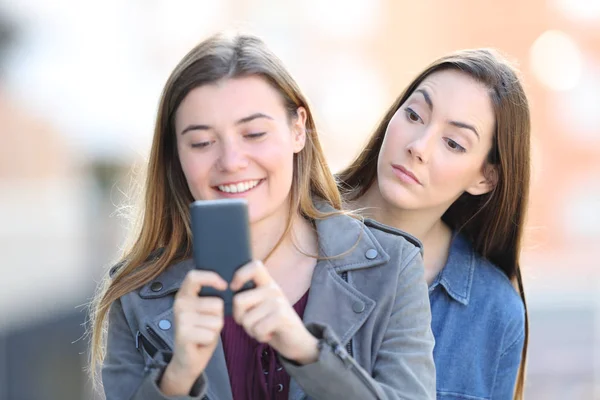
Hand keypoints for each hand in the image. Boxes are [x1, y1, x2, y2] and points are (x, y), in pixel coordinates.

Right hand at [160, 270, 226, 395]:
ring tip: (203, 332)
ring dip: (215, 329)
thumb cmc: (200, 331)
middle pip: (216, 303)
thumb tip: (225, 285)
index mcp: (184, 295)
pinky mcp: (184, 334)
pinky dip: (211, 339)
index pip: (194, 276)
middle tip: (206, 324)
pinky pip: (212, 333)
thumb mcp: (204, 310)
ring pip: (217, 319)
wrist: (187, 359)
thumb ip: (210, 297)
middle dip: (218, 316)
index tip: (224, 285)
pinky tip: (200, 341)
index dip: (211, 277)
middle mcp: (180, 304)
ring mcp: (181, 319)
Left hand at [230, 261, 318, 364]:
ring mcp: (278, 301)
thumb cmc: (272, 324)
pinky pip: (257, 329)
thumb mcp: (261, 306)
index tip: (234, 288)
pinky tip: (269, 334)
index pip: (254, 266)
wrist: (297, 341)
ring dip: (251, 330)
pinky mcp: (281, 316)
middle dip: (239, 318)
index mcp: (267, 283)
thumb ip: (248, 297)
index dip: (240, 275)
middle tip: (252, 323)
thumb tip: (228, 291)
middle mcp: (273, 289)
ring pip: (246, 319)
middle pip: (239, 300)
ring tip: (263, 329)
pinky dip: (260, 336)